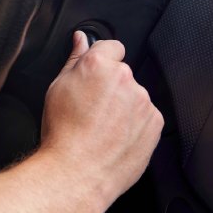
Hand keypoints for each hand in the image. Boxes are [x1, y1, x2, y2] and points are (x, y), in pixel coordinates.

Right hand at [40, 32, 163, 206]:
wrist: (77, 173)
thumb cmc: (63, 134)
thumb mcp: (57, 89)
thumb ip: (74, 59)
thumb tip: (81, 39)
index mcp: (99, 65)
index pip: (111, 46)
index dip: (102, 61)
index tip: (96, 76)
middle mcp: (125, 79)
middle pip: (123, 74)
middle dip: (111, 86)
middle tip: (93, 109)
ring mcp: (143, 101)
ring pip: (135, 96)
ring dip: (124, 106)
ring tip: (103, 128)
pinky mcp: (155, 122)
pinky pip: (146, 116)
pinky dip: (135, 125)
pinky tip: (116, 138)